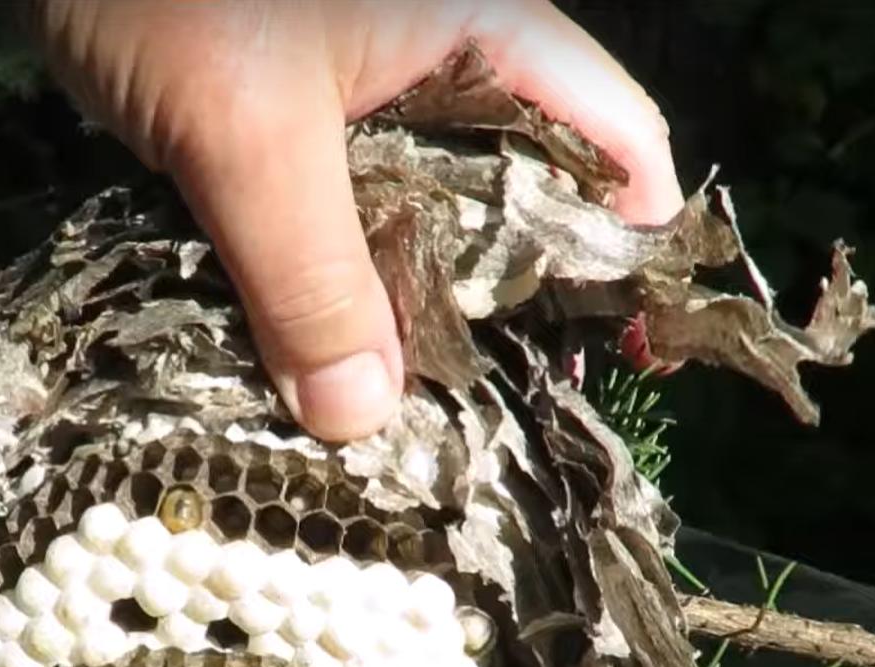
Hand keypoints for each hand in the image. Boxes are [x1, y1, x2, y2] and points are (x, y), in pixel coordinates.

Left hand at [35, 0, 681, 440]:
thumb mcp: (243, 134)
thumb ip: (308, 277)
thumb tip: (361, 419)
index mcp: (480, 31)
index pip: (613, 137)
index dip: (632, 244)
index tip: (617, 352)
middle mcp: (440, 63)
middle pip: (521, 193)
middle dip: (510, 303)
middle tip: (491, 410)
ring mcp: (364, 94)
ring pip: (425, 218)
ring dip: (413, 307)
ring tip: (409, 409)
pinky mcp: (291, 124)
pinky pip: (342, 221)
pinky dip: (340, 287)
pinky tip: (323, 357)